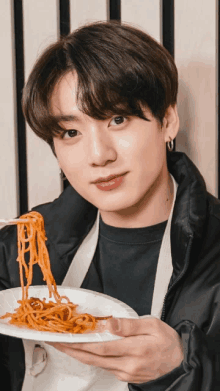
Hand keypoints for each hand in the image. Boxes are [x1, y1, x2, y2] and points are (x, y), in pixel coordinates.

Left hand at [46, 317, 183, 383]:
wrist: (180, 363)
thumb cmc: (168, 343)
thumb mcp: (153, 326)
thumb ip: (130, 325)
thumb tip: (111, 323)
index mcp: (135, 350)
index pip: (101, 347)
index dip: (80, 342)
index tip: (66, 337)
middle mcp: (127, 365)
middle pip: (93, 358)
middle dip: (72, 350)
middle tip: (57, 342)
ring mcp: (125, 373)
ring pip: (96, 364)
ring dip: (78, 354)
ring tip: (65, 345)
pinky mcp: (125, 376)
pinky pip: (104, 367)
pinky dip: (91, 358)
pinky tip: (84, 351)